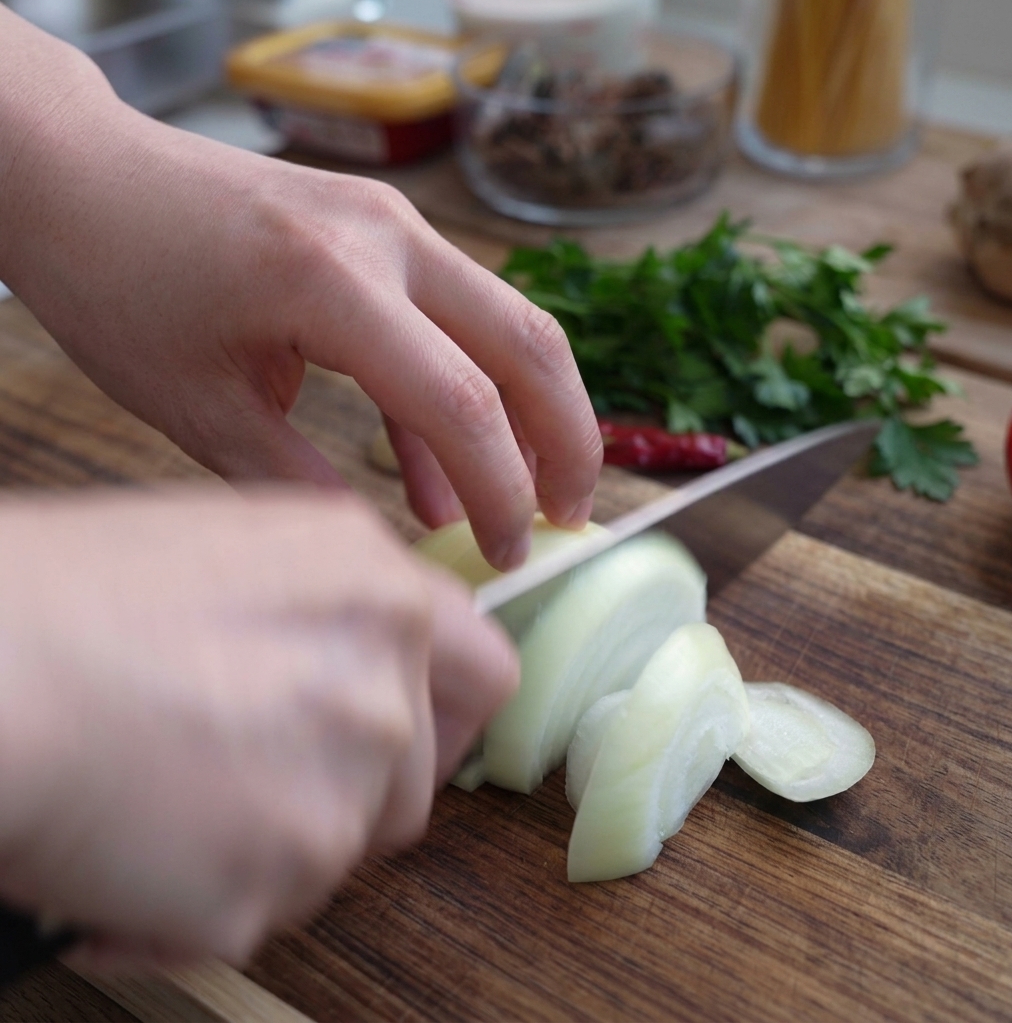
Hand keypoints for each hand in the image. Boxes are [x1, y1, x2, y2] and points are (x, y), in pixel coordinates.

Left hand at [0, 10, 603, 571]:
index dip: (502, 490)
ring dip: (530, 414)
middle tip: (569, 516)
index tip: (510, 554)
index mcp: (333, 284)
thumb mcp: (196, 406)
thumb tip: (377, 547)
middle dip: (567, 440)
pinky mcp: (381, 236)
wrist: (83, 175)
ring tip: (527, 498)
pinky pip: (450, 322)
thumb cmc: (117, 280)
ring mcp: (392, 229)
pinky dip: (459, 396)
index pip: (462, 402)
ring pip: (506, 326)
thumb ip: (295, 481)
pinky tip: (437, 475)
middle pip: (528, 345)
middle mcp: (386, 242)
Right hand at [0, 488, 516, 967]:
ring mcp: (338, 793)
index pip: (484, 676)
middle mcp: (383, 689)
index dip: (449, 712)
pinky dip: (198, 901)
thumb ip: (334, 600)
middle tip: (260, 776)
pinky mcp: (272, 886)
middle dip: (350, 789)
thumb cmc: (78, 594)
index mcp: (379, 595)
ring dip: (272, 842)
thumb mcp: (239, 546)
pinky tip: (128, 853)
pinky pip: (259, 914)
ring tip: (172, 800)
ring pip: (339, 852)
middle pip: (413, 781)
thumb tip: (362, 647)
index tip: (418, 733)